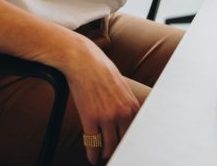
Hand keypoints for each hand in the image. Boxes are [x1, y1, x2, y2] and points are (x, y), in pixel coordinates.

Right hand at [60, 37, 139, 163]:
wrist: (82, 60)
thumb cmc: (100, 69)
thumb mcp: (121, 86)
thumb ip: (125, 104)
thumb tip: (127, 119)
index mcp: (132, 106)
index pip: (135, 133)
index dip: (130, 143)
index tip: (128, 149)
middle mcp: (122, 114)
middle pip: (123, 142)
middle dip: (119, 149)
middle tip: (115, 154)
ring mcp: (106, 117)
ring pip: (109, 146)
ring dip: (106, 153)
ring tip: (103, 156)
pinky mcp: (90, 118)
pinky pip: (92, 143)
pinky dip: (92, 154)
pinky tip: (92, 159)